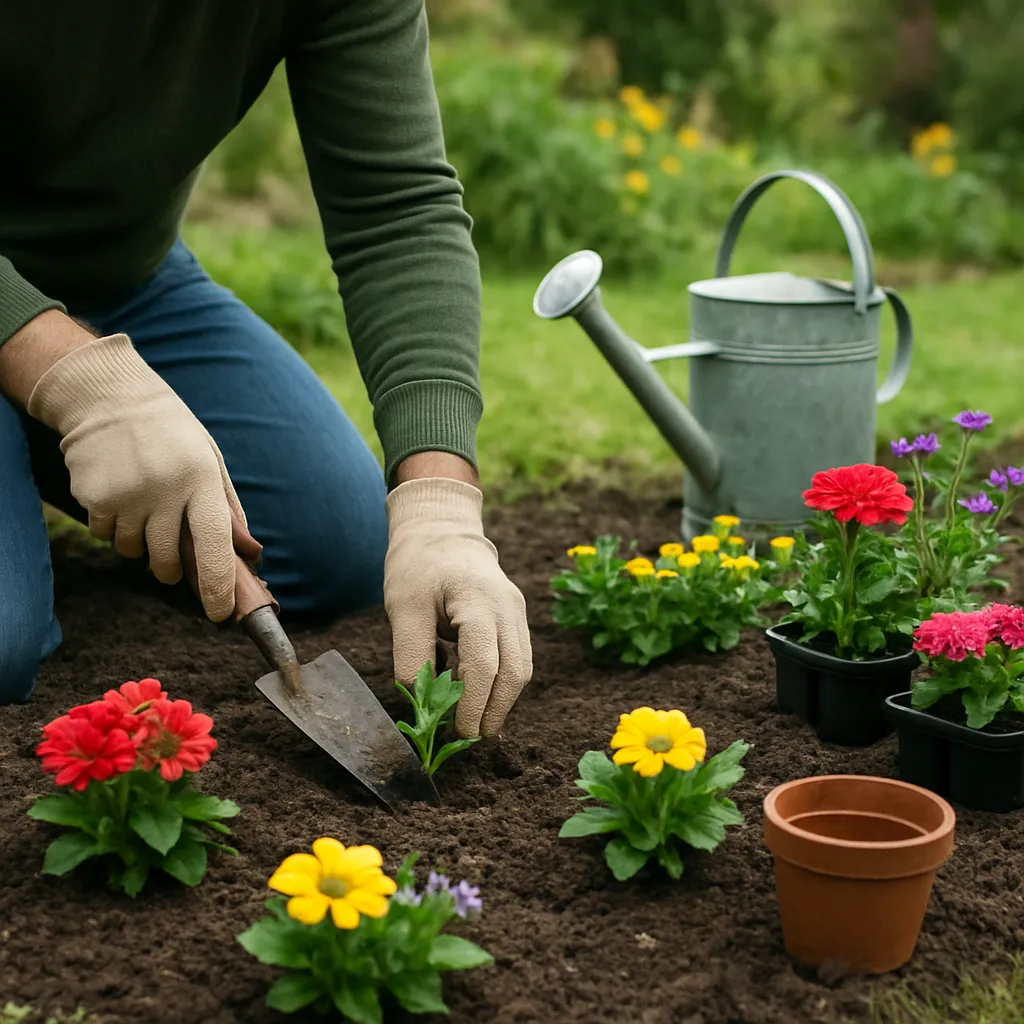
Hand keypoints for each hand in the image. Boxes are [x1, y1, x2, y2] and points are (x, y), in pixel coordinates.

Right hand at [26, 333, 260, 620]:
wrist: (108, 394)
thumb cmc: (171, 432)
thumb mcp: (210, 459)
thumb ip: (228, 509)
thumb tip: (249, 555)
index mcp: (202, 479)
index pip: (214, 545)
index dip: (217, 586)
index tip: (220, 614)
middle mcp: (165, 489)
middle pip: (168, 561)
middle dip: (171, 570)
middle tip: (170, 554)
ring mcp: (127, 494)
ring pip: (132, 551)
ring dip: (138, 541)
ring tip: (142, 502)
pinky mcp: (94, 496)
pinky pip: (104, 535)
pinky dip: (111, 525)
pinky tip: (118, 492)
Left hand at [384, 476, 531, 738]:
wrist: (441, 529)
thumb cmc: (418, 565)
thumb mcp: (403, 605)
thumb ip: (411, 652)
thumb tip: (419, 699)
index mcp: (479, 600)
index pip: (485, 663)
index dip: (475, 704)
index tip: (461, 733)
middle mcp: (507, 607)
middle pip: (515, 671)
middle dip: (495, 710)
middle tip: (472, 738)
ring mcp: (516, 611)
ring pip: (522, 667)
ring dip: (501, 700)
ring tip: (476, 723)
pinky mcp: (515, 618)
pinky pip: (517, 657)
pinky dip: (501, 682)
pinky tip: (479, 696)